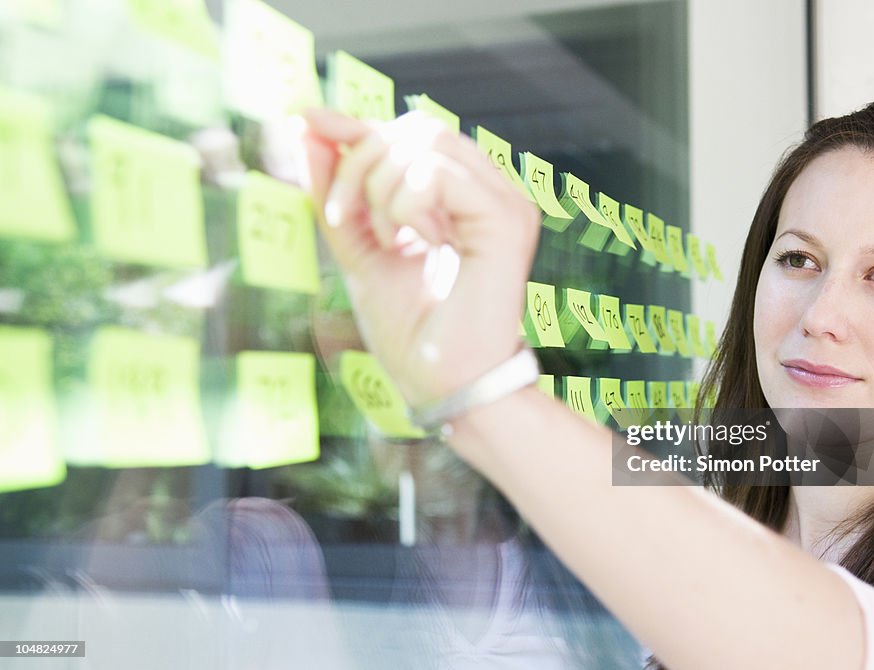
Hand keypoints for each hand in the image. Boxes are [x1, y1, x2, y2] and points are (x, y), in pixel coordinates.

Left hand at [303, 109, 540, 406]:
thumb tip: (305, 124)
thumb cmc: (412, 333)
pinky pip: (434, 173)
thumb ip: (334, 191)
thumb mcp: (358, 250)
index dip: (356, 124)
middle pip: (414, 128)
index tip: (304, 119)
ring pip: (424, 141)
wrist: (443, 386)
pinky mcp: (505, 219)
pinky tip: (418, 243)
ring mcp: (503, 202)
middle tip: (343, 219)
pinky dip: (406, 205)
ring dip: (381, 189)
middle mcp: (489, 192)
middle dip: (358, 165)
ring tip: (390, 240)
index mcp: (463, 198)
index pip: (410, 134)